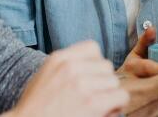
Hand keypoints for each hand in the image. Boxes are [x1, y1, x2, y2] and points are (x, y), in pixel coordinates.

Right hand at [3, 40, 127, 116]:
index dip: (95, 64)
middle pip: (106, 66)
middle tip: (95, 96)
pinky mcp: (93, 102)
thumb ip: (67, 66)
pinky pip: (121, 96)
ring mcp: (82, 84)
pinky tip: (105, 112)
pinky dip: (117, 106)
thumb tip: (92, 66)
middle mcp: (71, 68)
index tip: (91, 78)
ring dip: (110, 94)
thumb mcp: (45, 76)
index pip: (92, 48)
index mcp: (58, 59)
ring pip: (114, 81)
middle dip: (103, 81)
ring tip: (98, 106)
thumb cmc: (36, 107)